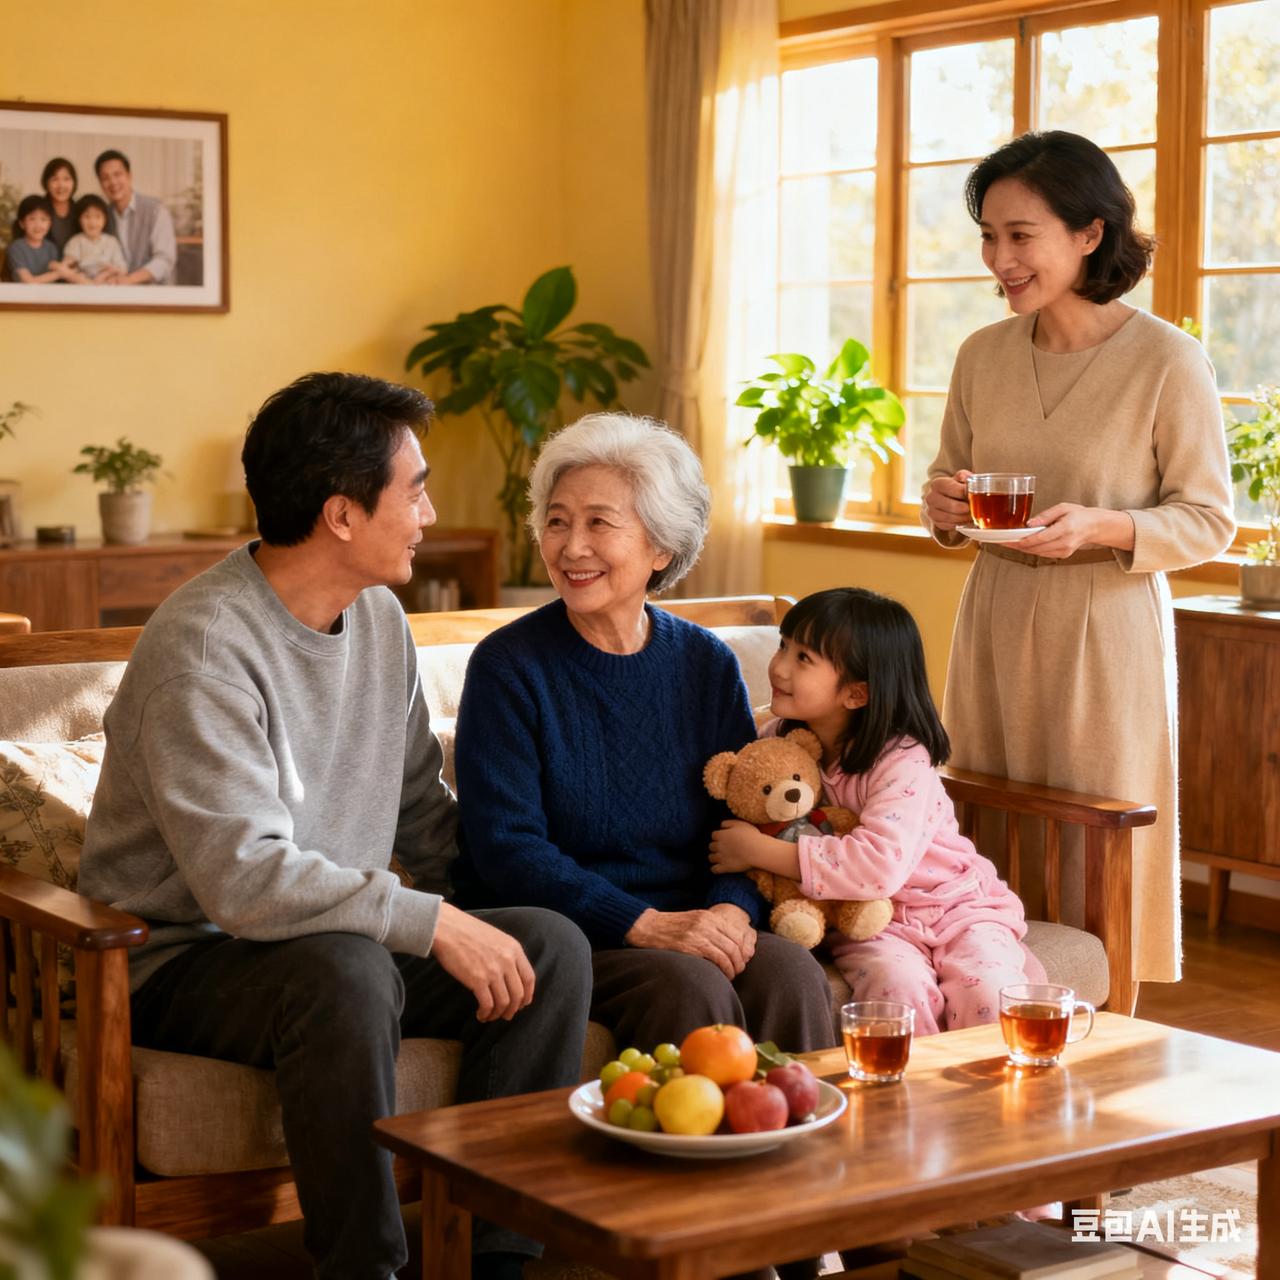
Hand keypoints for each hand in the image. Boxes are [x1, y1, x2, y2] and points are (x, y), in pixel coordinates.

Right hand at [429, 901, 535, 1021]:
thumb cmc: (467, 931)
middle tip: (506, 1015)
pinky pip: (488, 1004)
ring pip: (504, 1002)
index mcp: (514, 948)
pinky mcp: (477, 980)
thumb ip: (506, 954)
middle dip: (513, 1009)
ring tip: (490, 1016)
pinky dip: (486, 1013)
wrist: (446, 927)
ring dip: (498, 1014)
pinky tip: (480, 1014)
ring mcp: (493, 970)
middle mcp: (507, 960)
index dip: (527, 995)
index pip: (529, 978)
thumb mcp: (496, 937)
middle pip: (518, 994)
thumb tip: (509, 977)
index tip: (522, 1004)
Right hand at [625, 906, 754, 977]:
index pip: (738, 934)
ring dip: (733, 968)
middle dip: (740, 962)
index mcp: (710, 917)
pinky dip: (724, 970)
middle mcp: (708, 923)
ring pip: (729, 953)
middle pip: (735, 945)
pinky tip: (722, 975)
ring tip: (731, 975)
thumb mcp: (694, 922)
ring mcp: (700, 934)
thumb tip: (731, 947)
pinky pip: (717, 959)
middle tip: (737, 971)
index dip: (742, 950)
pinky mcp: (692, 945)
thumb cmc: (671, 927)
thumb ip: (711, 930)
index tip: (740, 960)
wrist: (649, 927)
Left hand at [710, 820, 799, 877]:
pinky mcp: (725, 867)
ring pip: (711, 858)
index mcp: (721, 835)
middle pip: (711, 846)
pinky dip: (715, 869)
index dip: (719, 837)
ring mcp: (721, 857)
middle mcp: (718, 846)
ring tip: (721, 858)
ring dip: (714, 857)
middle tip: (723, 848)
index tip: (725, 838)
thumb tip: (721, 825)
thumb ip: (728, 823)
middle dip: (716, 847)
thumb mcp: (740, 824)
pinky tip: (720, 868)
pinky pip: (714, 869)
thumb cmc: (751, 836)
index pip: (714, 835)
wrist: (757, 851)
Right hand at [922, 470, 971, 530]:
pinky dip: (960, 523)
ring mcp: (931, 511)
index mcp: (937, 484)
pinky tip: (966, 519)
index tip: (975, 495)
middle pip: (952, 506)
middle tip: (975, 508)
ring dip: (964, 517)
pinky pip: (949, 525)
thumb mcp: (958, 478)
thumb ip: (964, 476)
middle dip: (966, 508)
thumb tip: (968, 478)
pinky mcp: (935, 522)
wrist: (942, 498)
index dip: (967, 493)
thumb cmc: (954, 487)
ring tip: (973, 514)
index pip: (955, 490)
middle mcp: (931, 498)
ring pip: (951, 517)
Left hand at [1016, 504, 1132, 558]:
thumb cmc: (1079, 514)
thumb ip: (1045, 516)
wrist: (1095, 527)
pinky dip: (1031, 549)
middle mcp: (1064, 542)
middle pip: (1035, 547)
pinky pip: (1042, 554)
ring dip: (1021, 548)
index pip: (1039, 538)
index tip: (1007, 539)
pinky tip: (1022, 544)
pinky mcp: (1062, 555)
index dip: (1021, 540)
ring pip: (1037, 552)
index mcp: (1065, 529)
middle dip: (1016, 545)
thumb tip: (1029, 523)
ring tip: (1007, 543)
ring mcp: (1064, 551)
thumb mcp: (1063, 508)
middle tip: (1001, 541)